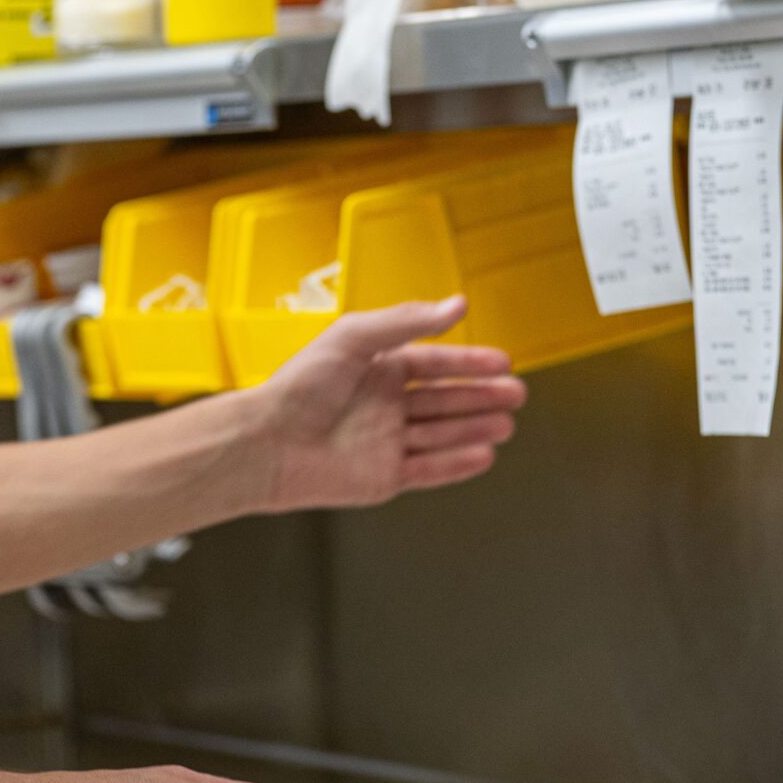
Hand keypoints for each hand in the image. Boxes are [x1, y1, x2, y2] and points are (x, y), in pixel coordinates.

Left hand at [240, 296, 525, 514]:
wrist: (267, 444)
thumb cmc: (298, 388)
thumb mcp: (353, 337)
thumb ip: (406, 321)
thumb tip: (456, 304)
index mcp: (377, 369)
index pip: (434, 362)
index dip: (469, 362)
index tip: (502, 362)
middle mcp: (384, 405)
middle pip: (444, 399)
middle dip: (481, 396)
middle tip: (515, 393)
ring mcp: (385, 443)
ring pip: (442, 434)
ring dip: (475, 428)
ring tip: (507, 423)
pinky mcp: (383, 478)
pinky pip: (428, 471)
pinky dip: (457, 464)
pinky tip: (483, 455)